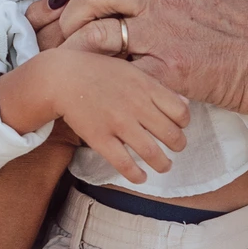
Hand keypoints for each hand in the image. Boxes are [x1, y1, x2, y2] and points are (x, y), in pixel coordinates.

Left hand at [30, 0, 247, 116]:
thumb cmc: (241, 12)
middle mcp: (155, 1)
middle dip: (63, 9)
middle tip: (49, 24)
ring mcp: (159, 37)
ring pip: (97, 34)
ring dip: (75, 46)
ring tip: (66, 57)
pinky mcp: (166, 72)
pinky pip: (120, 74)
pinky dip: (101, 80)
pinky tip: (91, 86)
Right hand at [42, 49, 187, 183]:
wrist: (62, 77)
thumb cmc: (98, 72)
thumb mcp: (132, 71)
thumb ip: (158, 87)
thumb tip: (185, 103)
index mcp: (146, 87)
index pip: (181, 113)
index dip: (184, 124)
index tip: (178, 128)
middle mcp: (136, 106)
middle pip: (171, 135)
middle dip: (178, 147)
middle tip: (175, 149)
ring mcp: (118, 123)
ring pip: (152, 154)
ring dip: (163, 165)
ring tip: (164, 166)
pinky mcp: (100, 138)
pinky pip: (124, 164)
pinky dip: (137, 175)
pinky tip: (141, 177)